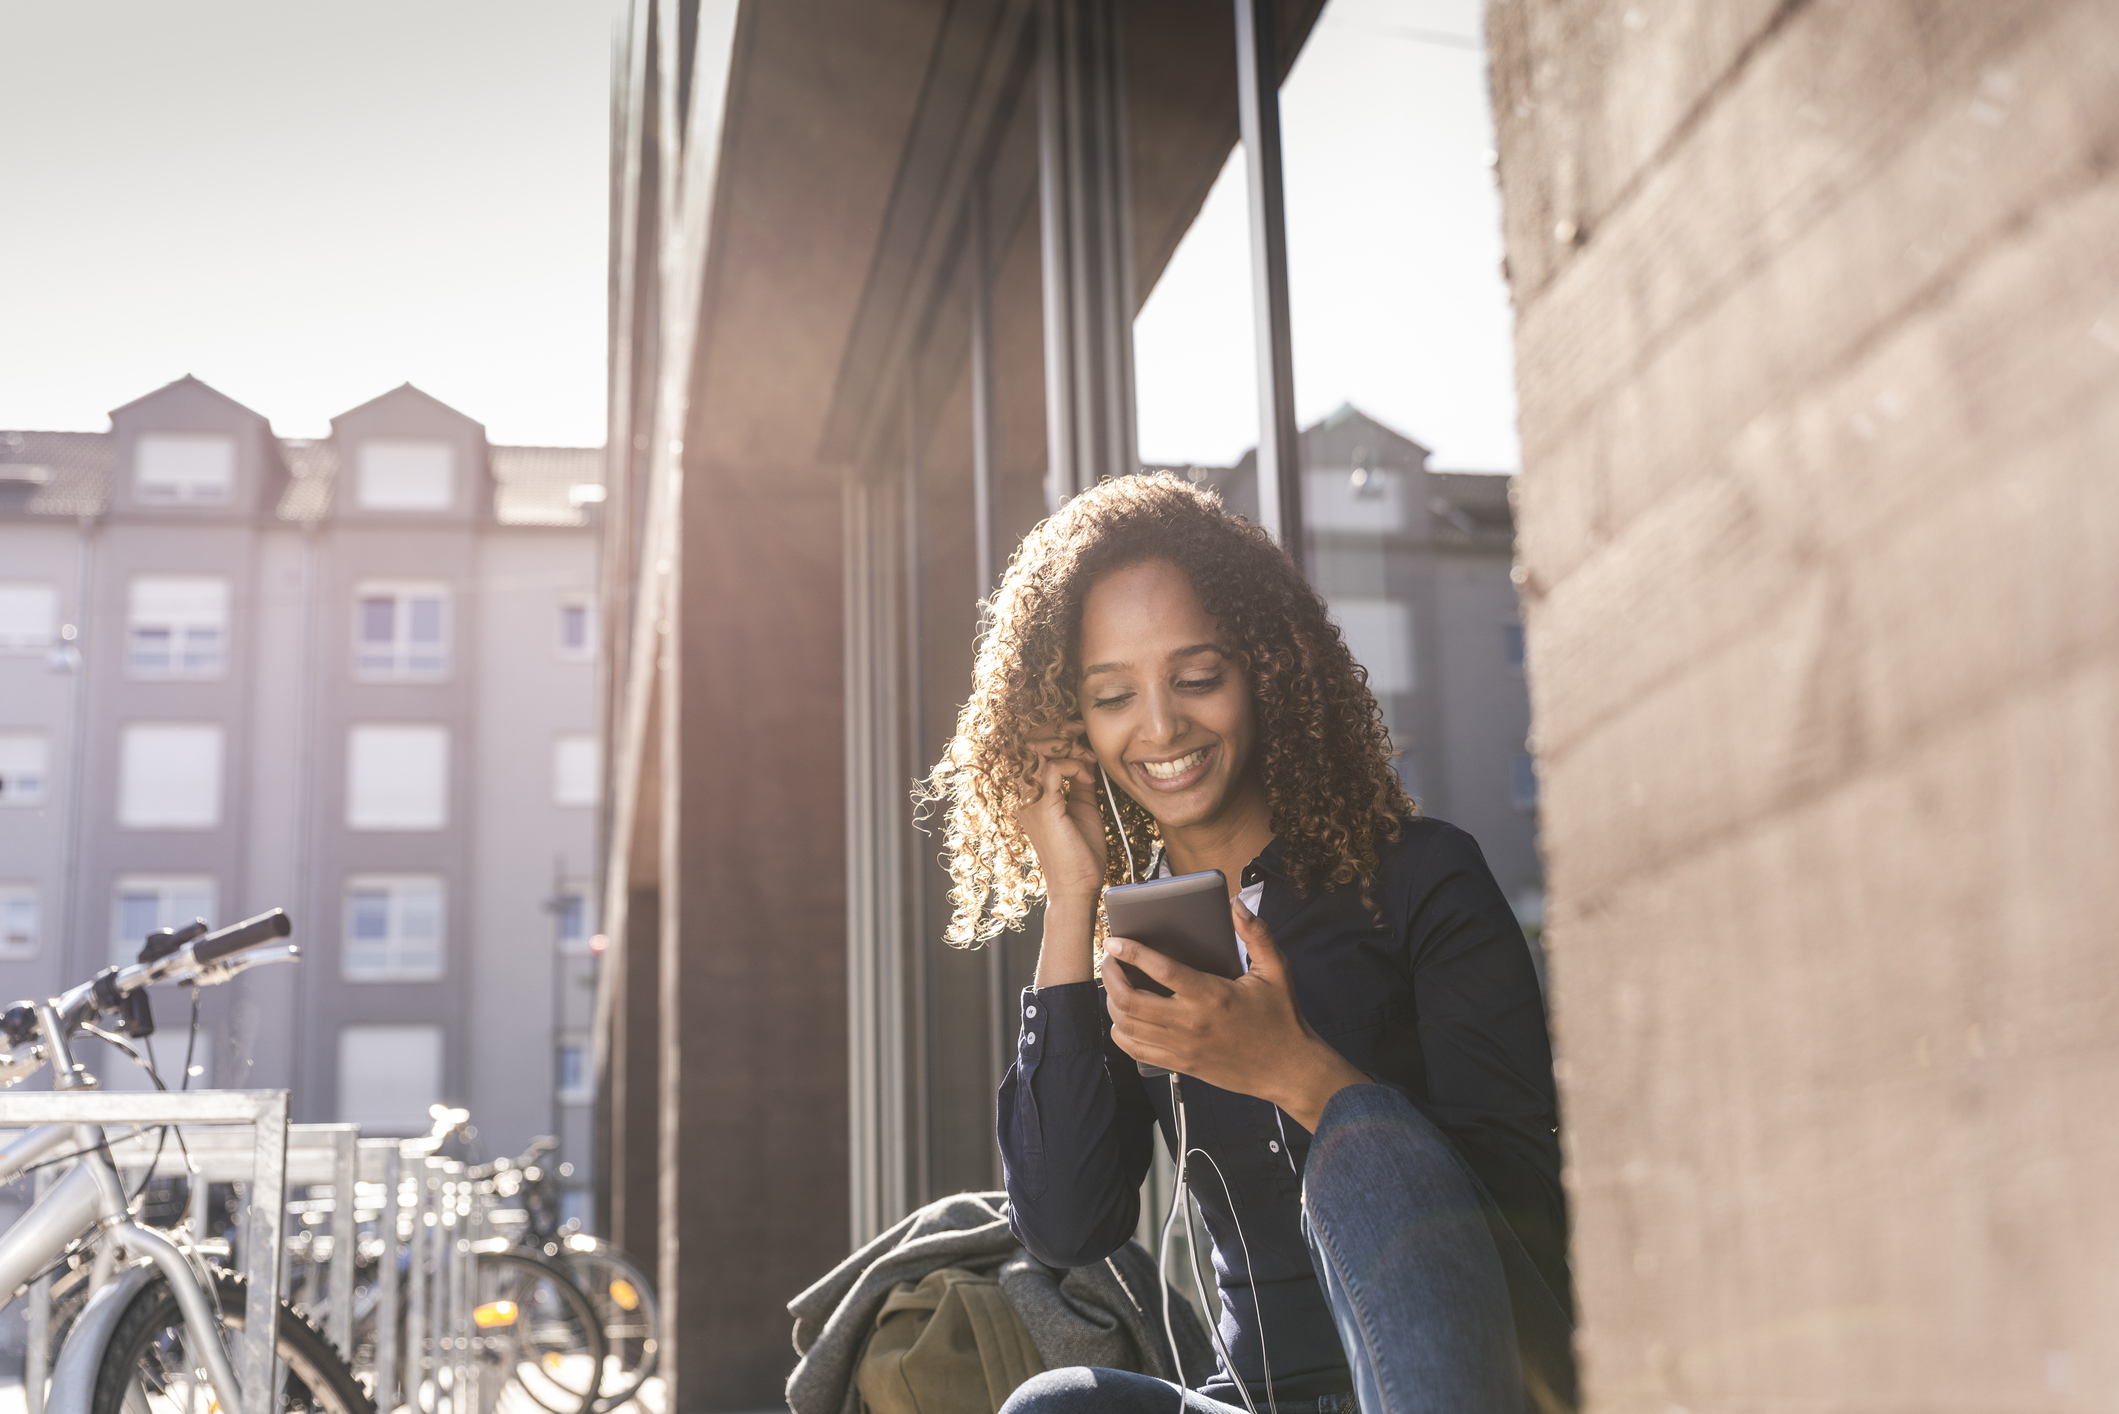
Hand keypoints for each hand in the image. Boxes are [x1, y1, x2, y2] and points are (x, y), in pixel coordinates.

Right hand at [1014, 728, 1109, 905]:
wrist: (1079, 885)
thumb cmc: (1080, 853)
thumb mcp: (1082, 807)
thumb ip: (1078, 782)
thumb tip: (1084, 759)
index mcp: (1029, 795)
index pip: (1029, 751)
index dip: (1052, 734)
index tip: (1079, 733)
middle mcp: (1023, 796)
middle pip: (1027, 745)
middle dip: (1056, 731)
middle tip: (1081, 730)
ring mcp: (1029, 802)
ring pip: (1035, 752)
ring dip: (1064, 746)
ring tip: (1086, 755)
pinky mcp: (1043, 808)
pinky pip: (1050, 769)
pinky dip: (1071, 765)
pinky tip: (1086, 776)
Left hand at [1102, 896, 1367, 1131]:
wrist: (1289, 1069)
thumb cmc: (1281, 1017)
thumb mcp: (1276, 970)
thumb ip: (1256, 934)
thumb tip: (1236, 904)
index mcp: (1213, 996)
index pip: (1162, 971)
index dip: (1132, 953)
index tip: (1114, 941)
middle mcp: (1192, 1023)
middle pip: (1132, 1001)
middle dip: (1111, 976)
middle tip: (1109, 959)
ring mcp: (1184, 1047)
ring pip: (1128, 1026)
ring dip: (1112, 1002)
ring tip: (1114, 983)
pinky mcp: (1182, 1064)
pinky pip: (1137, 1051)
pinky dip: (1120, 1033)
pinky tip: (1122, 1019)